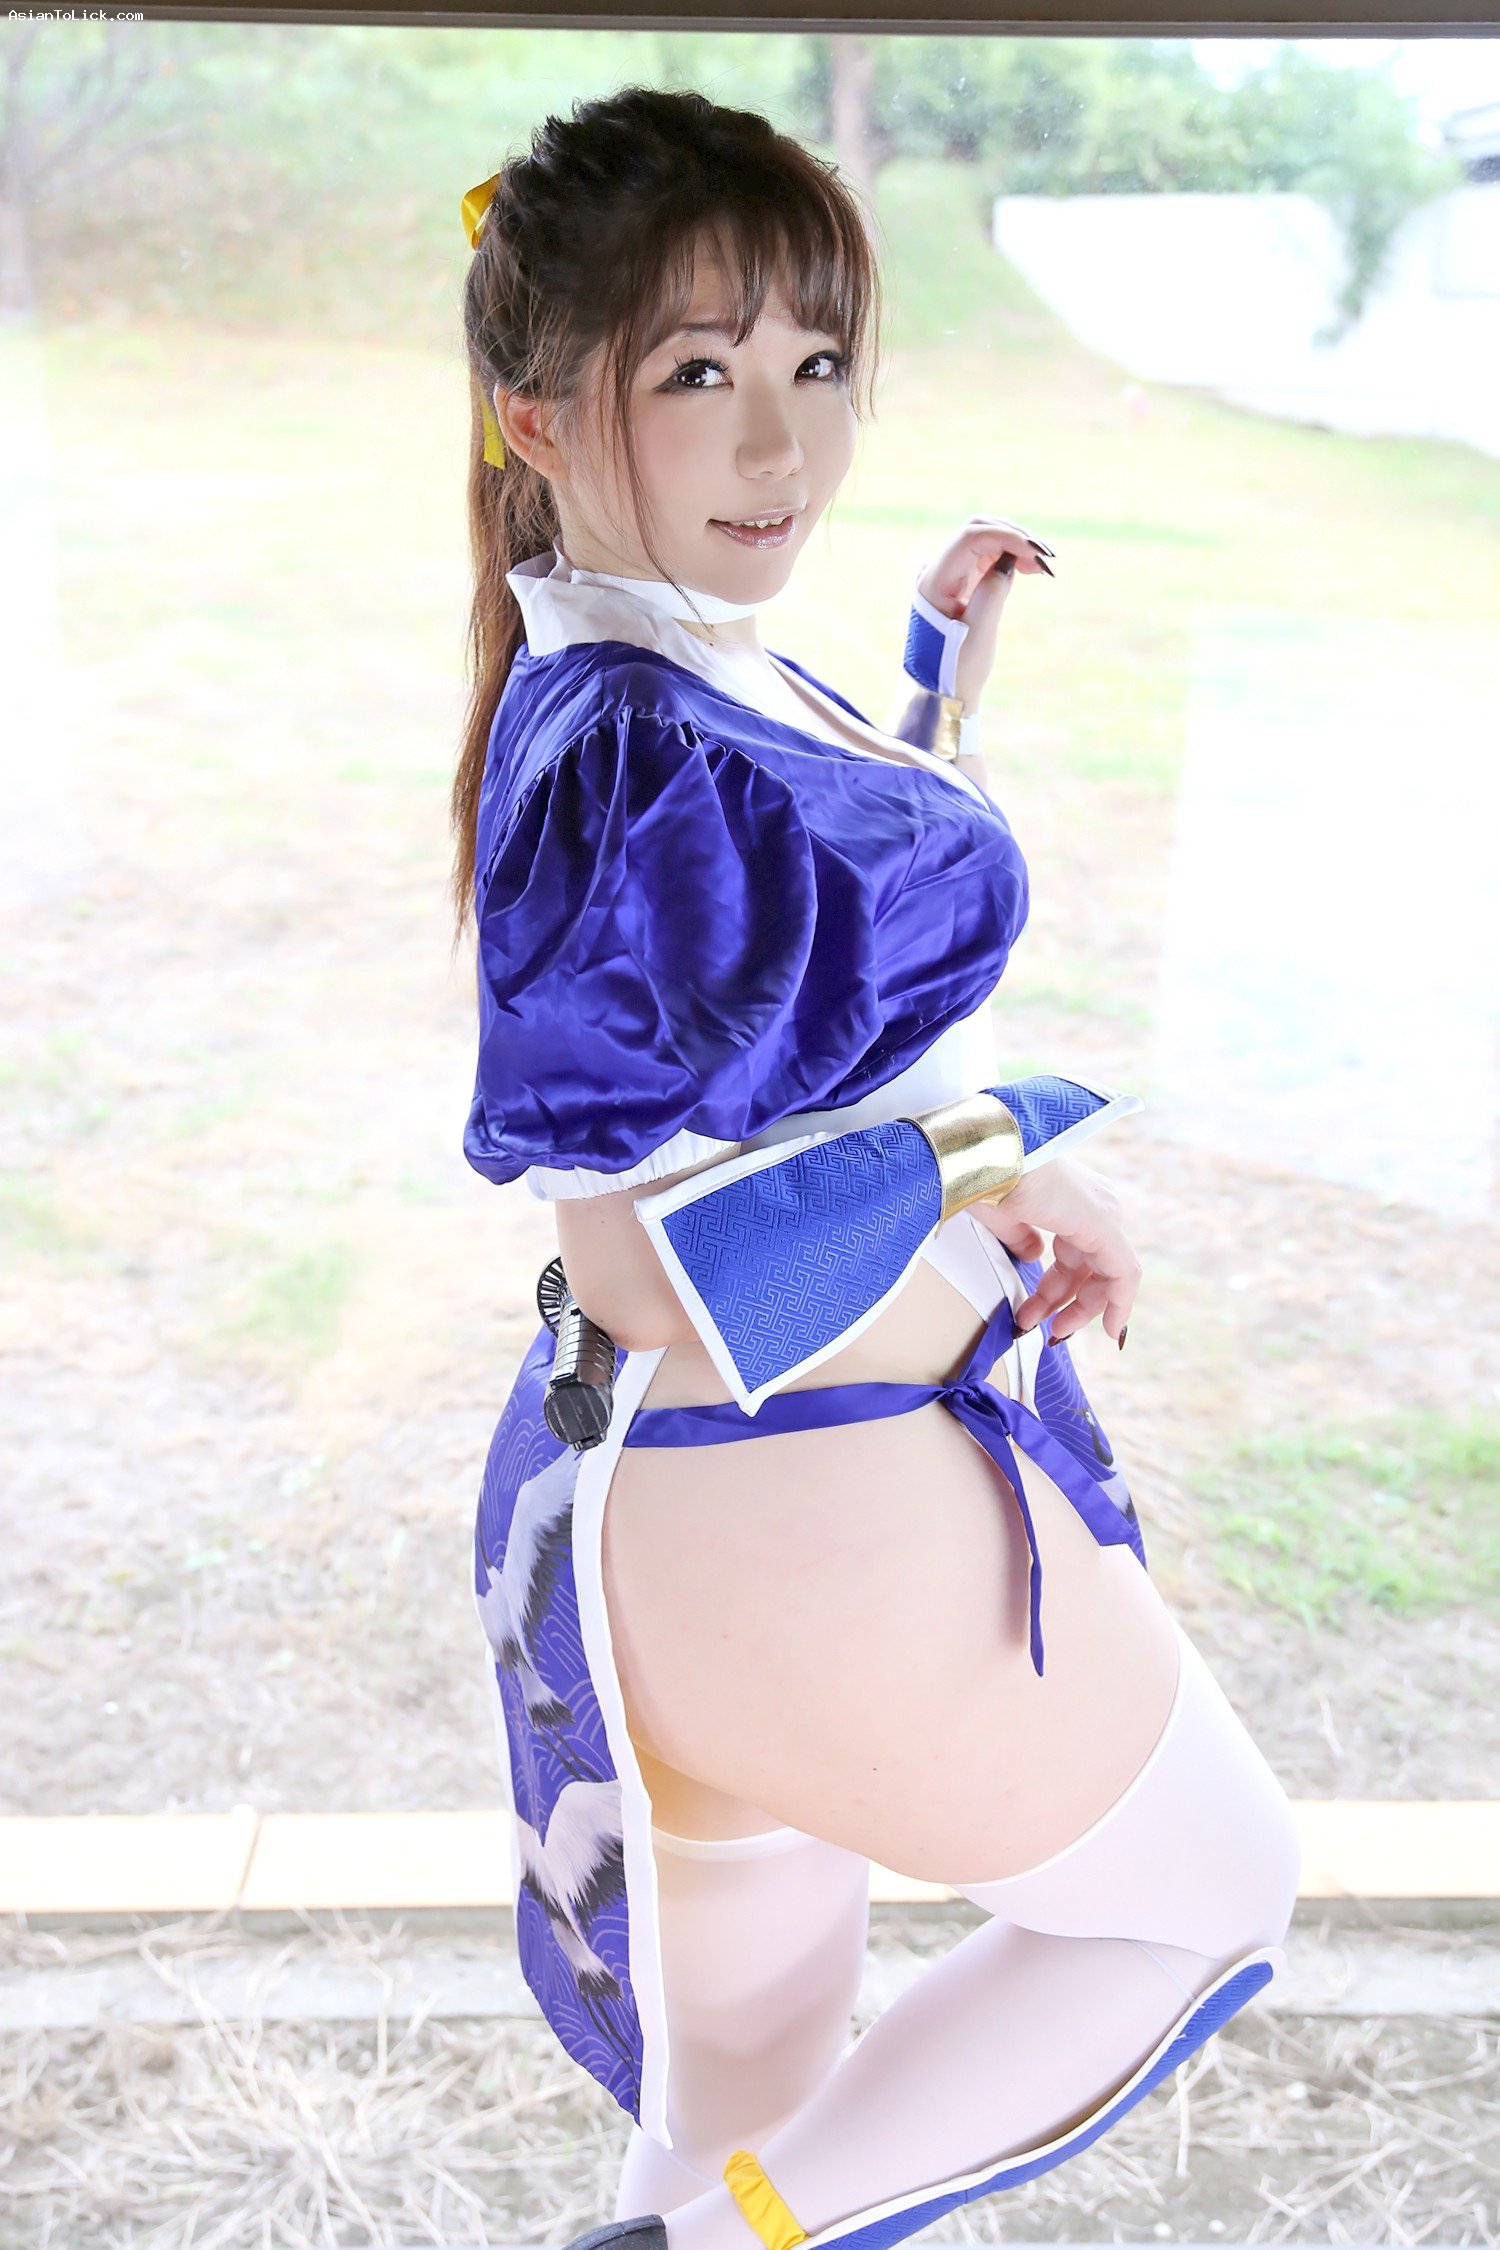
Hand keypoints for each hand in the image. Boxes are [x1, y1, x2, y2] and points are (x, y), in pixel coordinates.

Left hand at [916, 514, 1053, 709]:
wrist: (941, 692)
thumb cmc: (956, 669)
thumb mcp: (979, 632)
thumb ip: (993, 590)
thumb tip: (1009, 559)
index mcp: (933, 581)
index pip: (970, 537)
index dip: (1007, 537)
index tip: (1036, 553)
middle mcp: (936, 571)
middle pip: (977, 530)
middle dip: (1013, 536)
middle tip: (1044, 557)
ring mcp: (947, 575)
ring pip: (984, 540)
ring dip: (1015, 545)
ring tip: (1042, 567)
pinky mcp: (960, 582)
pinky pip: (986, 557)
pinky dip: (1009, 557)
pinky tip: (1030, 568)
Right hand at [966, 1153, 1138, 1346]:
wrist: (983, 1153)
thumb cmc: (986, 1179)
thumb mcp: (1007, 1218)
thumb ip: (1024, 1239)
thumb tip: (1033, 1255)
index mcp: (1075, 1201)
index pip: (1080, 1256)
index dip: (1062, 1290)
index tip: (1042, 1315)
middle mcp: (1097, 1205)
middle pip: (1094, 1269)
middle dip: (1069, 1303)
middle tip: (1043, 1327)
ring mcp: (1104, 1213)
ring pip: (1110, 1275)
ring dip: (1081, 1308)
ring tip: (1051, 1331)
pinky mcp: (1105, 1225)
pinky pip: (1124, 1274)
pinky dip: (1119, 1304)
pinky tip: (1108, 1328)